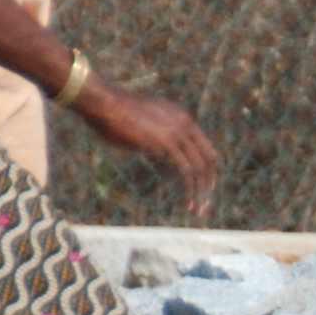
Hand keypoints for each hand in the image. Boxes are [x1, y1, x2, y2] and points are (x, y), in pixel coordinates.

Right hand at [76, 83, 219, 212]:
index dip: (207, 169)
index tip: (203, 188)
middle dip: (209, 184)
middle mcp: (184, 123)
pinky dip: (191, 190)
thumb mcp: (141, 123)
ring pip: (200, 167)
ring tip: (198, 210)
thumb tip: (156, 151)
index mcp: (181, 117)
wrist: (106, 104)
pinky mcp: (167, 143)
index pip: (205, 146)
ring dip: (201, 192)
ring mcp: (177, 132)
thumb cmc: (114, 114)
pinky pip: (187, 171)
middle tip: (205, 204)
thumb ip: (154, 135)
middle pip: (209, 158)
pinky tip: (189, 204)